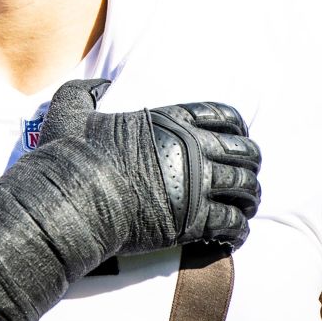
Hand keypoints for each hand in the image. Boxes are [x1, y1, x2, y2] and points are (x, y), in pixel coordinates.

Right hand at [41, 79, 260, 251]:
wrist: (74, 200)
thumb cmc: (72, 158)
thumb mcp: (71, 111)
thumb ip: (84, 91)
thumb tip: (98, 84)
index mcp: (171, 121)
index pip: (225, 117)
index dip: (238, 129)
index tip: (239, 141)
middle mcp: (191, 149)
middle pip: (245, 152)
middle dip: (250, 164)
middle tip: (245, 176)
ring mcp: (196, 185)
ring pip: (245, 188)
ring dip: (249, 198)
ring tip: (246, 207)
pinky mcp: (193, 221)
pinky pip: (232, 224)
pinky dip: (238, 231)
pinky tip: (234, 235)